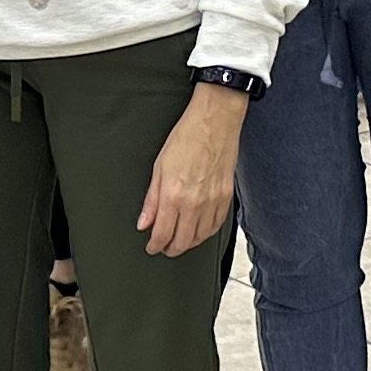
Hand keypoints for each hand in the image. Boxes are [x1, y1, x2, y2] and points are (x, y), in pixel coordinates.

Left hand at [140, 87, 244, 255]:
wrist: (214, 122)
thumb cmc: (187, 137)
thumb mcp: (159, 167)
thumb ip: (151, 200)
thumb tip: (144, 222)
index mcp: (174, 195)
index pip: (163, 234)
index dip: (155, 246)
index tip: (152, 247)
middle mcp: (194, 202)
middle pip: (182, 242)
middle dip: (170, 249)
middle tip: (164, 247)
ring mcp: (213, 201)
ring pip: (201, 237)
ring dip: (189, 243)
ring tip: (180, 241)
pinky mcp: (226, 197)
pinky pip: (216, 225)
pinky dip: (206, 233)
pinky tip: (199, 230)